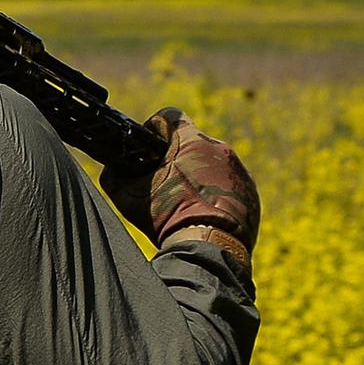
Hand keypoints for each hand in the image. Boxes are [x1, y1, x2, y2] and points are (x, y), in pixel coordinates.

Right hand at [101, 108, 259, 258]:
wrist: (208, 248)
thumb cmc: (167, 217)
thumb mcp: (127, 196)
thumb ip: (115, 174)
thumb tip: (113, 168)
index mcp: (191, 140)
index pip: (170, 116)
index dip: (155, 128)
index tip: (149, 147)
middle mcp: (219, 148)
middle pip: (192, 141)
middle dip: (177, 156)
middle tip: (164, 181)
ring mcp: (238, 170)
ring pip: (212, 163)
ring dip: (198, 175)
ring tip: (185, 201)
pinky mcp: (250, 191)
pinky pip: (229, 184)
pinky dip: (216, 193)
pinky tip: (204, 213)